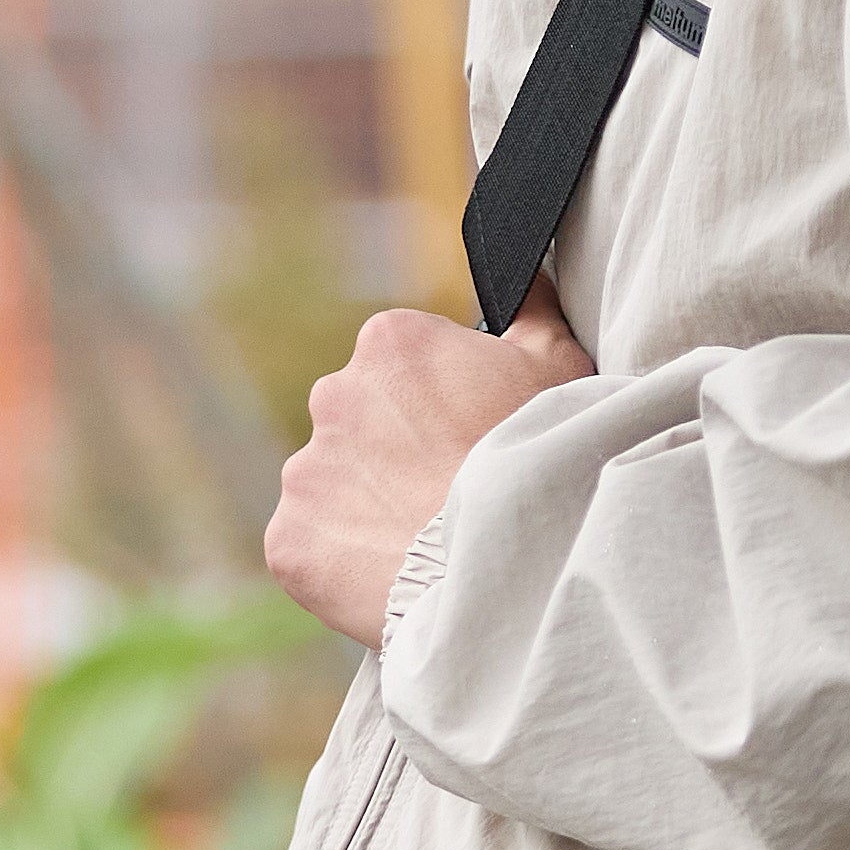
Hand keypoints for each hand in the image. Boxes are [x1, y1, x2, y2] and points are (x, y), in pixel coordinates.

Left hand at [264, 276, 590, 647]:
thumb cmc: (545, 455)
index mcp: (390, 343)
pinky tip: (398, 569)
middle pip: (364, 421)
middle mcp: (332, 395)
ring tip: (430, 537)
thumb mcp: (560, 364)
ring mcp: (305, 471)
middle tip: (454, 488)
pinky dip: (346, 560)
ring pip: (336, 484)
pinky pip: (313, 546)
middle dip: (400, 449)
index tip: (475, 434)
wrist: (514, 563)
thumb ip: (532, 311)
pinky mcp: (289, 540)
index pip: (406, 363)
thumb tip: (528, 280)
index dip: (446, 401)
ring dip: (372, 504)